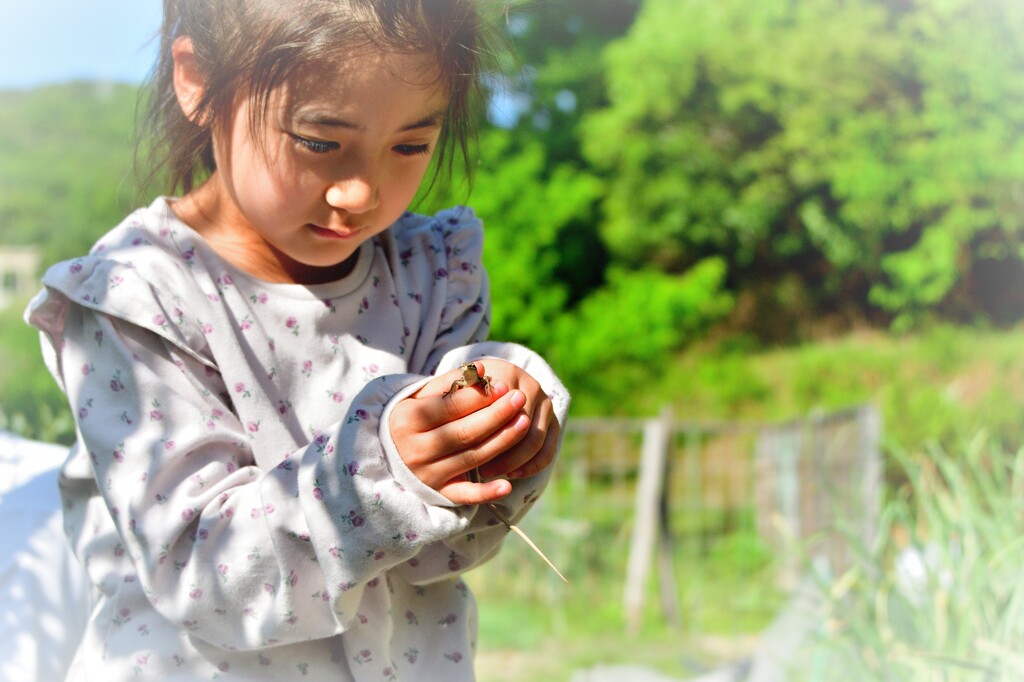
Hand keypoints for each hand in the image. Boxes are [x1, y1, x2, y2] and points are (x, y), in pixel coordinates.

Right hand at [389, 360, 559, 504]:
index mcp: (409, 420)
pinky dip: (485, 493)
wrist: (390, 451)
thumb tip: (481, 369)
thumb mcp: (423, 395)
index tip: (504, 384)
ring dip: (502, 441)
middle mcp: (416, 450)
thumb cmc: (415, 415)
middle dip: (497, 415)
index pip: (451, 407)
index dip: (479, 396)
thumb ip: (451, 382)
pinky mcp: (439, 493)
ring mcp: (428, 474)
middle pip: (465, 432)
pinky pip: (464, 495)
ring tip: (524, 422)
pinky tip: (507, 485)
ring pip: (472, 458)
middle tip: (519, 398)